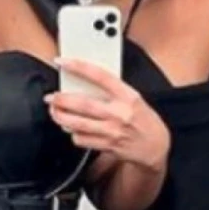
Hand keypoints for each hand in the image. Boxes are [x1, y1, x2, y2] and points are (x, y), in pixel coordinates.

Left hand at [45, 58, 169, 171]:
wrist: (157, 146)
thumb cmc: (145, 119)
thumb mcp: (134, 98)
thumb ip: (113, 90)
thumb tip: (86, 82)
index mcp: (127, 96)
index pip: (99, 76)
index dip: (78, 67)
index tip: (63, 62)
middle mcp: (119, 113)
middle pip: (82, 104)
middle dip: (61, 99)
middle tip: (51, 96)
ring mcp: (112, 131)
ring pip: (78, 123)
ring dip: (61, 117)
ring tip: (55, 111)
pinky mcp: (107, 146)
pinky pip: (82, 139)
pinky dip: (73, 133)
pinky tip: (72, 129)